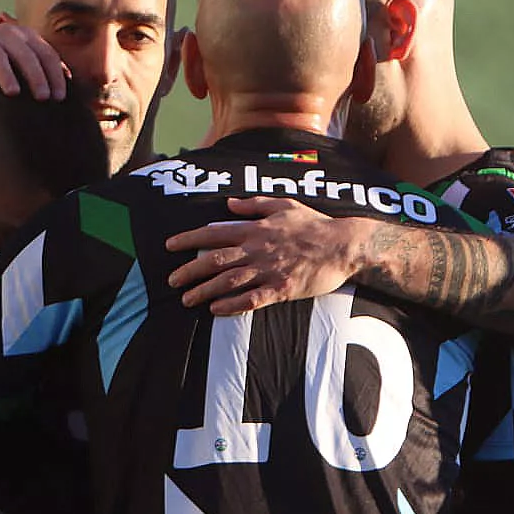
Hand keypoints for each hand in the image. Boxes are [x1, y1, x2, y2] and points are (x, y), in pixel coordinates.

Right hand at [0, 22, 68, 99]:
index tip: (59, 97)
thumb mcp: (20, 58)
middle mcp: (5, 33)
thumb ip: (42, 64)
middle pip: (25, 54)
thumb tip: (69, 78)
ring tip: (13, 92)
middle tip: (42, 97)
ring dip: (6, 73)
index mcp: (25, 36)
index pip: (46, 54)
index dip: (55, 75)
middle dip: (36, 76)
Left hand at [165, 197, 365, 314]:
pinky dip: (231, 305)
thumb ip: (254, 205)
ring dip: (205, 290)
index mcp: (256, 228)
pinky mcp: (282, 289)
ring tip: (187, 299)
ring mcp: (269, 270)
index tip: (170, 246)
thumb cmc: (314, 224)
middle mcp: (258, 249)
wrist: (343, 245)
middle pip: (216, 259)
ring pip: (229, 281)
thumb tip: (228, 203)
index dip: (190, 239)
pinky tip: (216, 310)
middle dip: (190, 270)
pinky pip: (252, 299)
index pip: (214, 232)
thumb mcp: (284, 205)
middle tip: (172, 280)